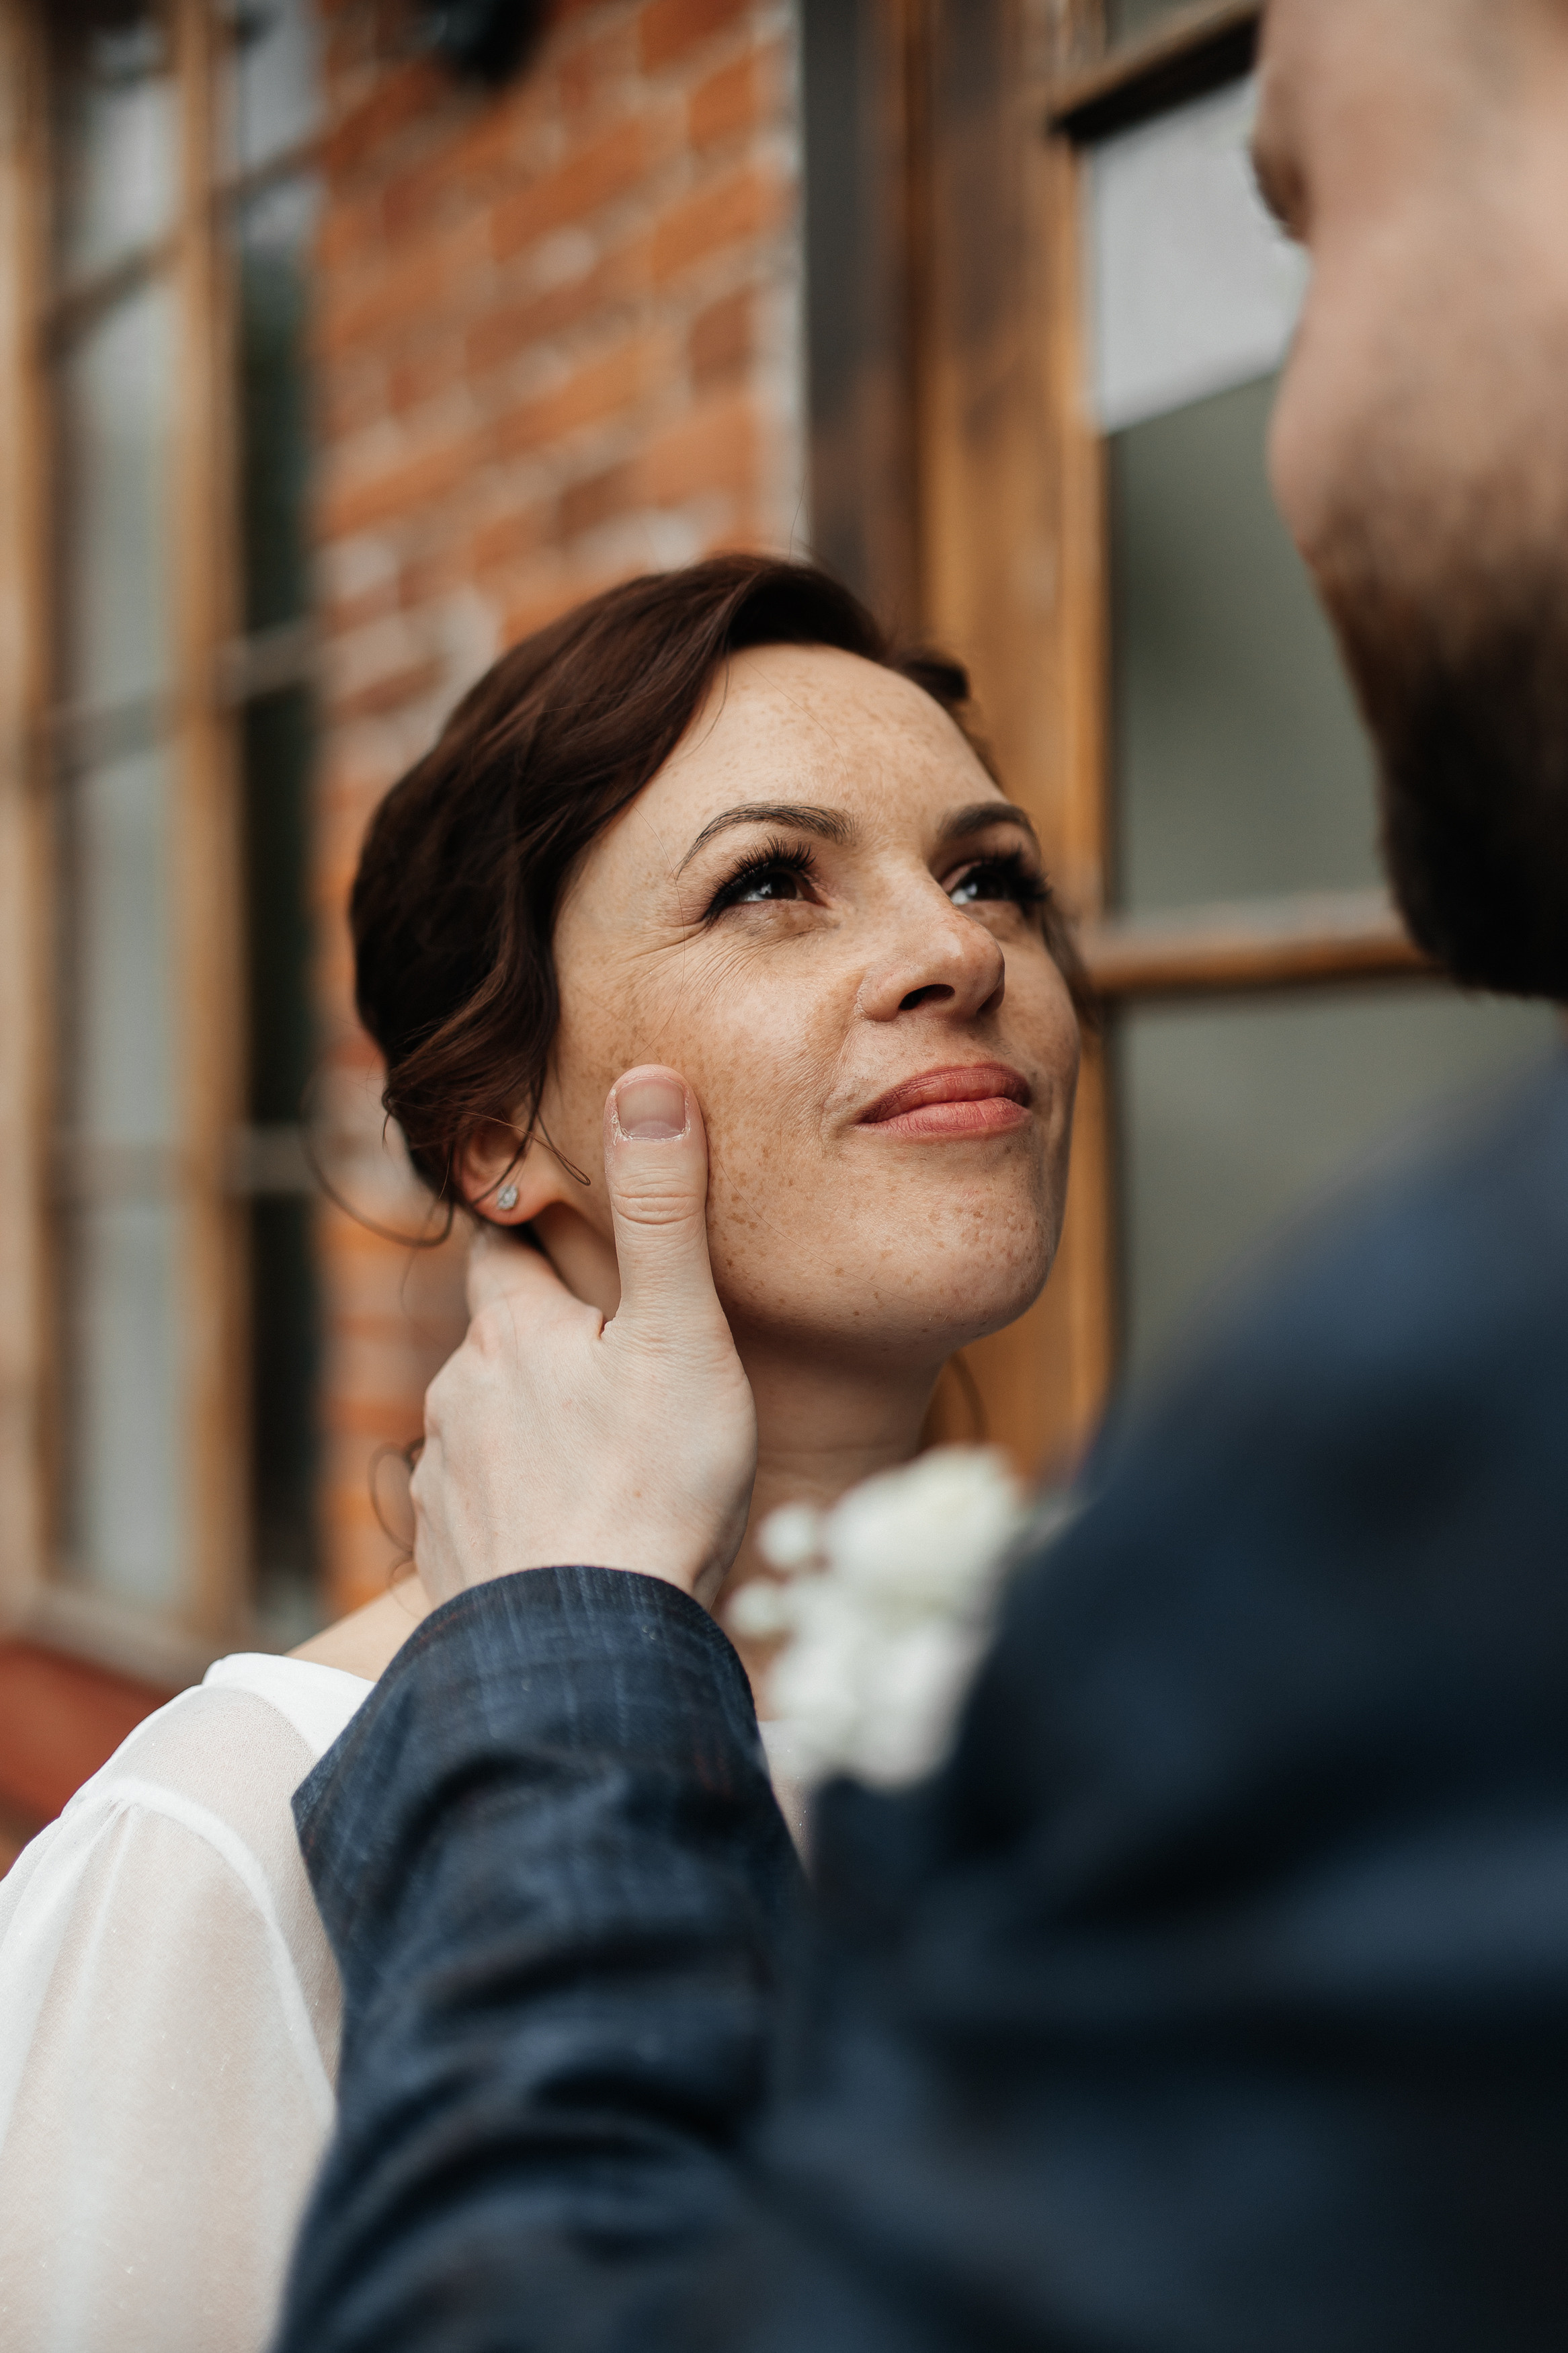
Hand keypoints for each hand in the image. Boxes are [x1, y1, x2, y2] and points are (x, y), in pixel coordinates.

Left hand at [411, 1068, 757, 1607]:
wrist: (585, 1650)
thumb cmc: (651, 1489)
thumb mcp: (679, 1334)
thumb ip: (662, 1211)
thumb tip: (646, 1081)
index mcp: (514, 1328)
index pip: (507, 1242)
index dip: (537, 1225)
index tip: (569, 1219)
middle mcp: (460, 1392)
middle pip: (499, 1335)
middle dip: (545, 1332)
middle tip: (615, 1347)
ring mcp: (449, 1478)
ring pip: (487, 1419)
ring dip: (531, 1421)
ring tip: (605, 1447)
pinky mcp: (450, 1555)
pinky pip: (482, 1503)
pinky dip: (519, 1499)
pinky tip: (569, 1524)